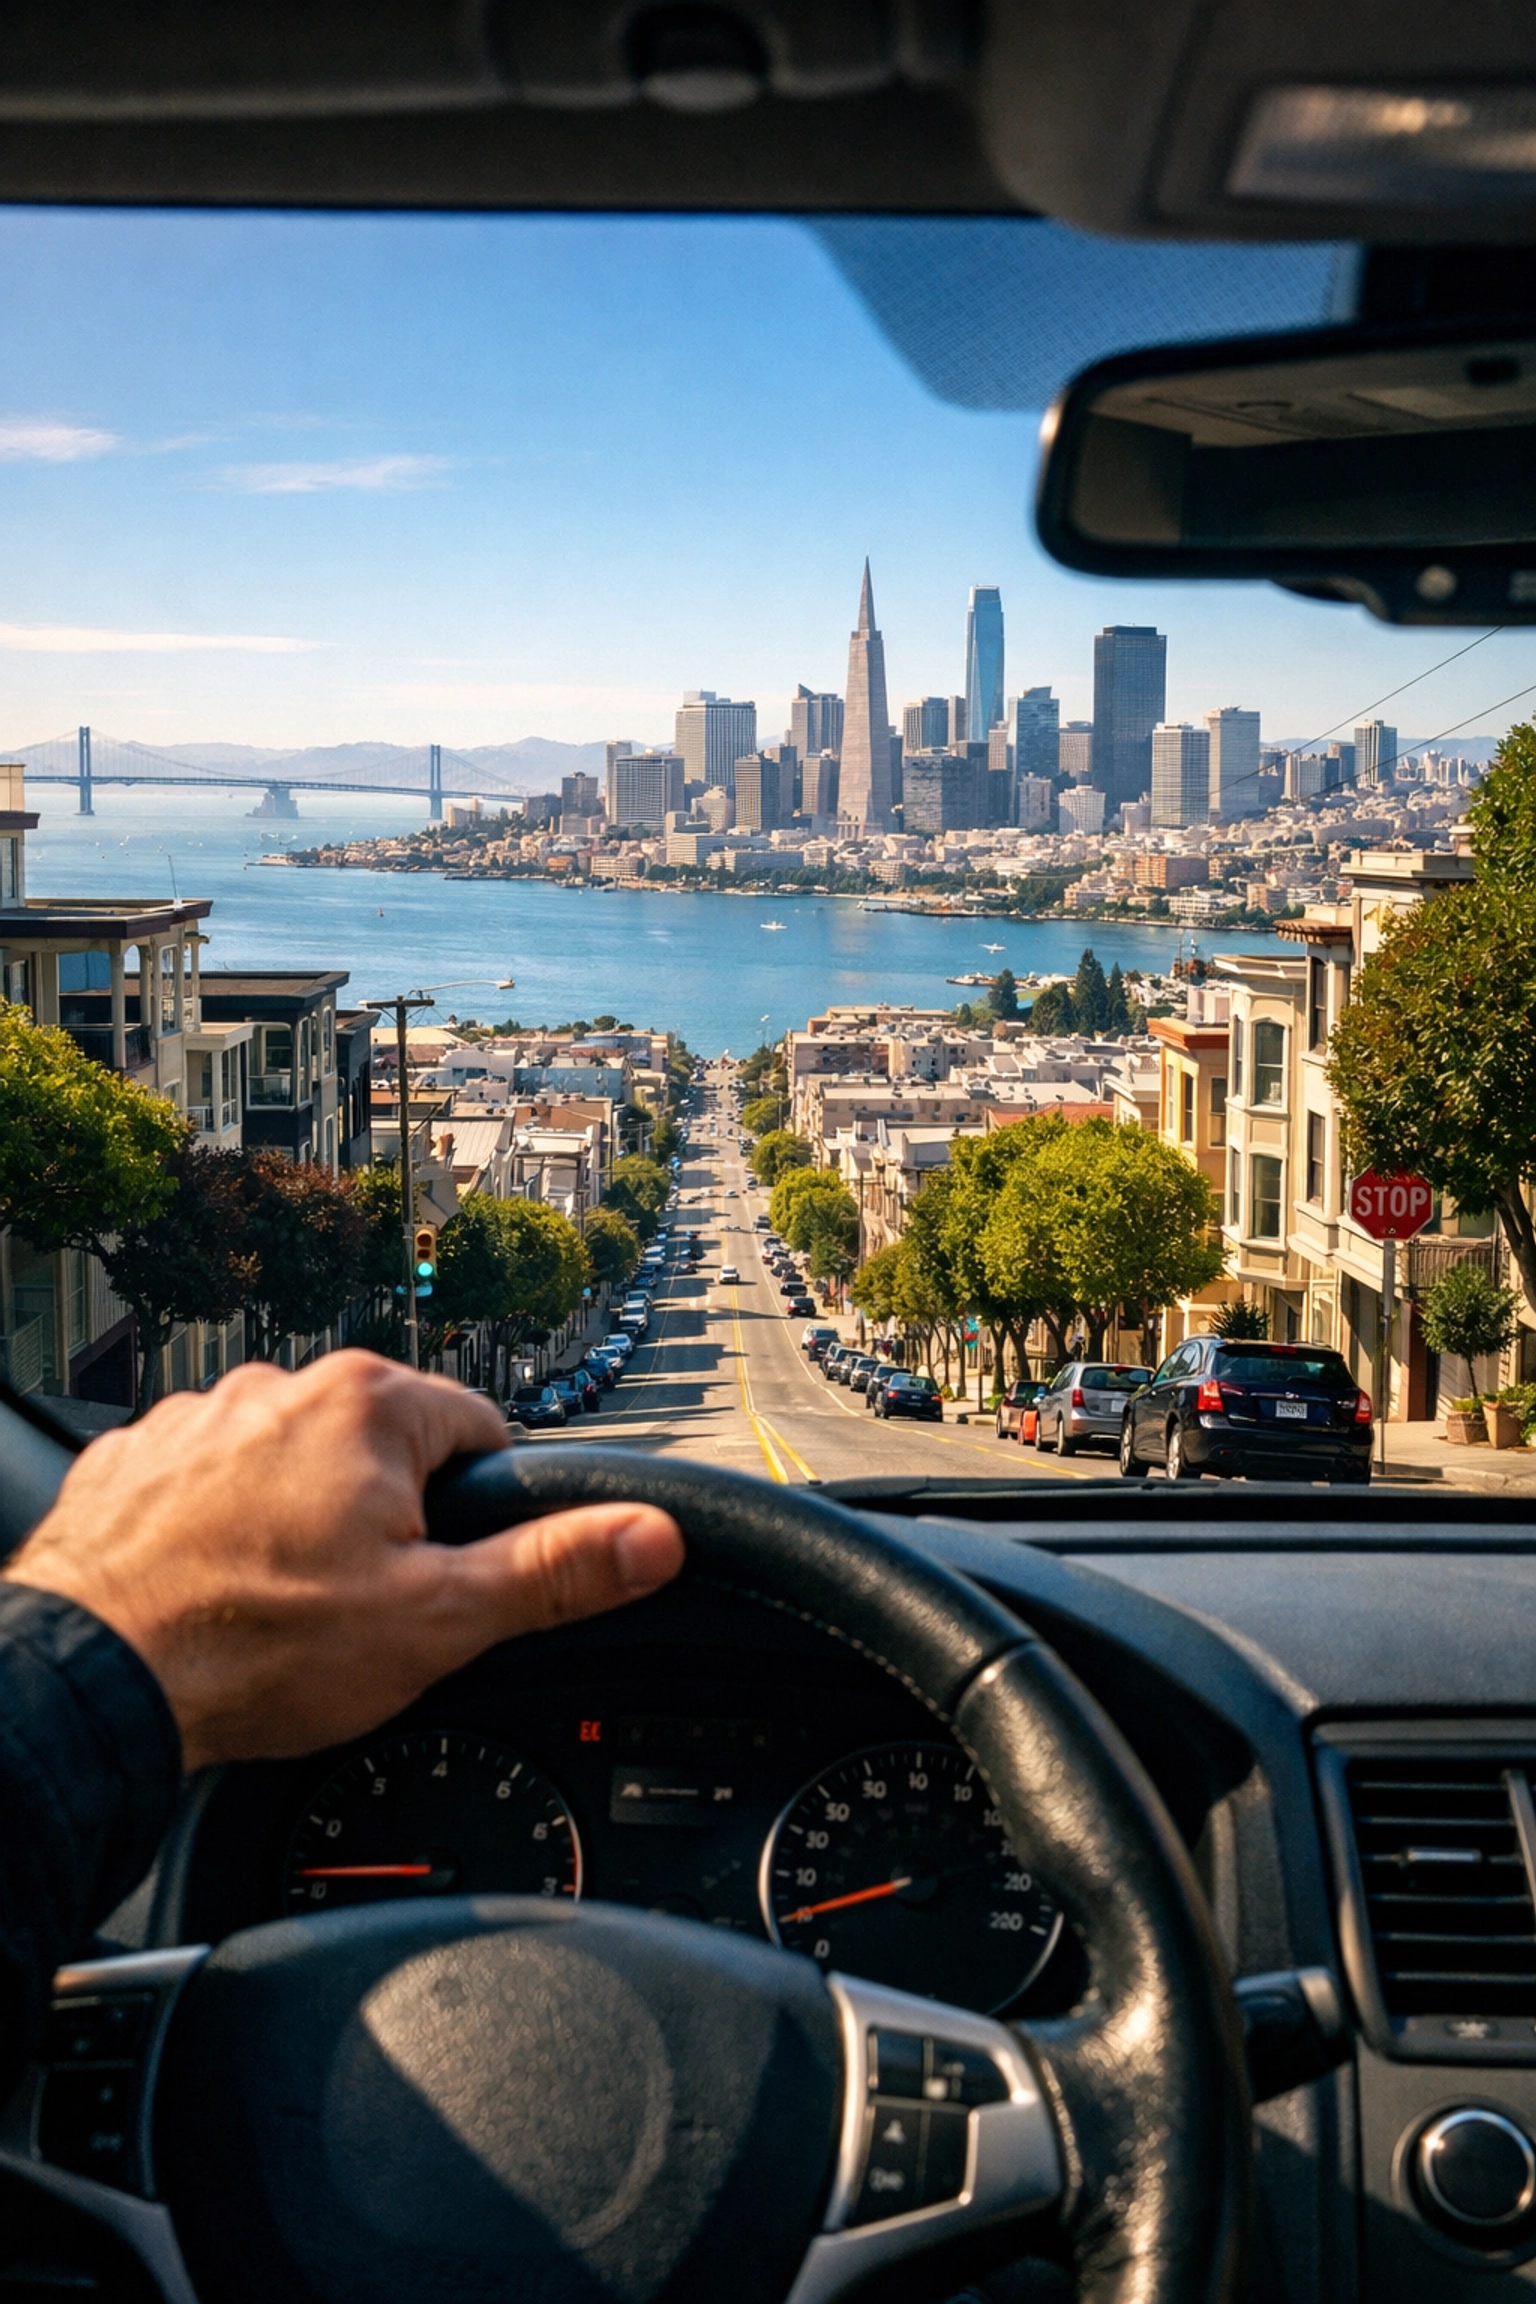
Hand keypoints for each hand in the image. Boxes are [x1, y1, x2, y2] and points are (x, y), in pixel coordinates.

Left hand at [3, 1351, 683, 1770]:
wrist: (92, 1684)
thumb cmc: (255, 1650)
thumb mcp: (438, 1620)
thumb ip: (554, 1571)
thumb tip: (654, 1536)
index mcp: (368, 1403)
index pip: (481, 1434)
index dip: (479, 1516)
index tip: (447, 1573)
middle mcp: (279, 1386)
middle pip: (383, 1449)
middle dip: (387, 1522)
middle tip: (362, 1607)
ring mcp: (195, 1420)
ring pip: (292, 1466)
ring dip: (300, 1522)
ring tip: (281, 1610)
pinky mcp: (134, 1463)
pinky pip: (208, 1486)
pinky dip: (220, 1531)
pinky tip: (217, 1595)